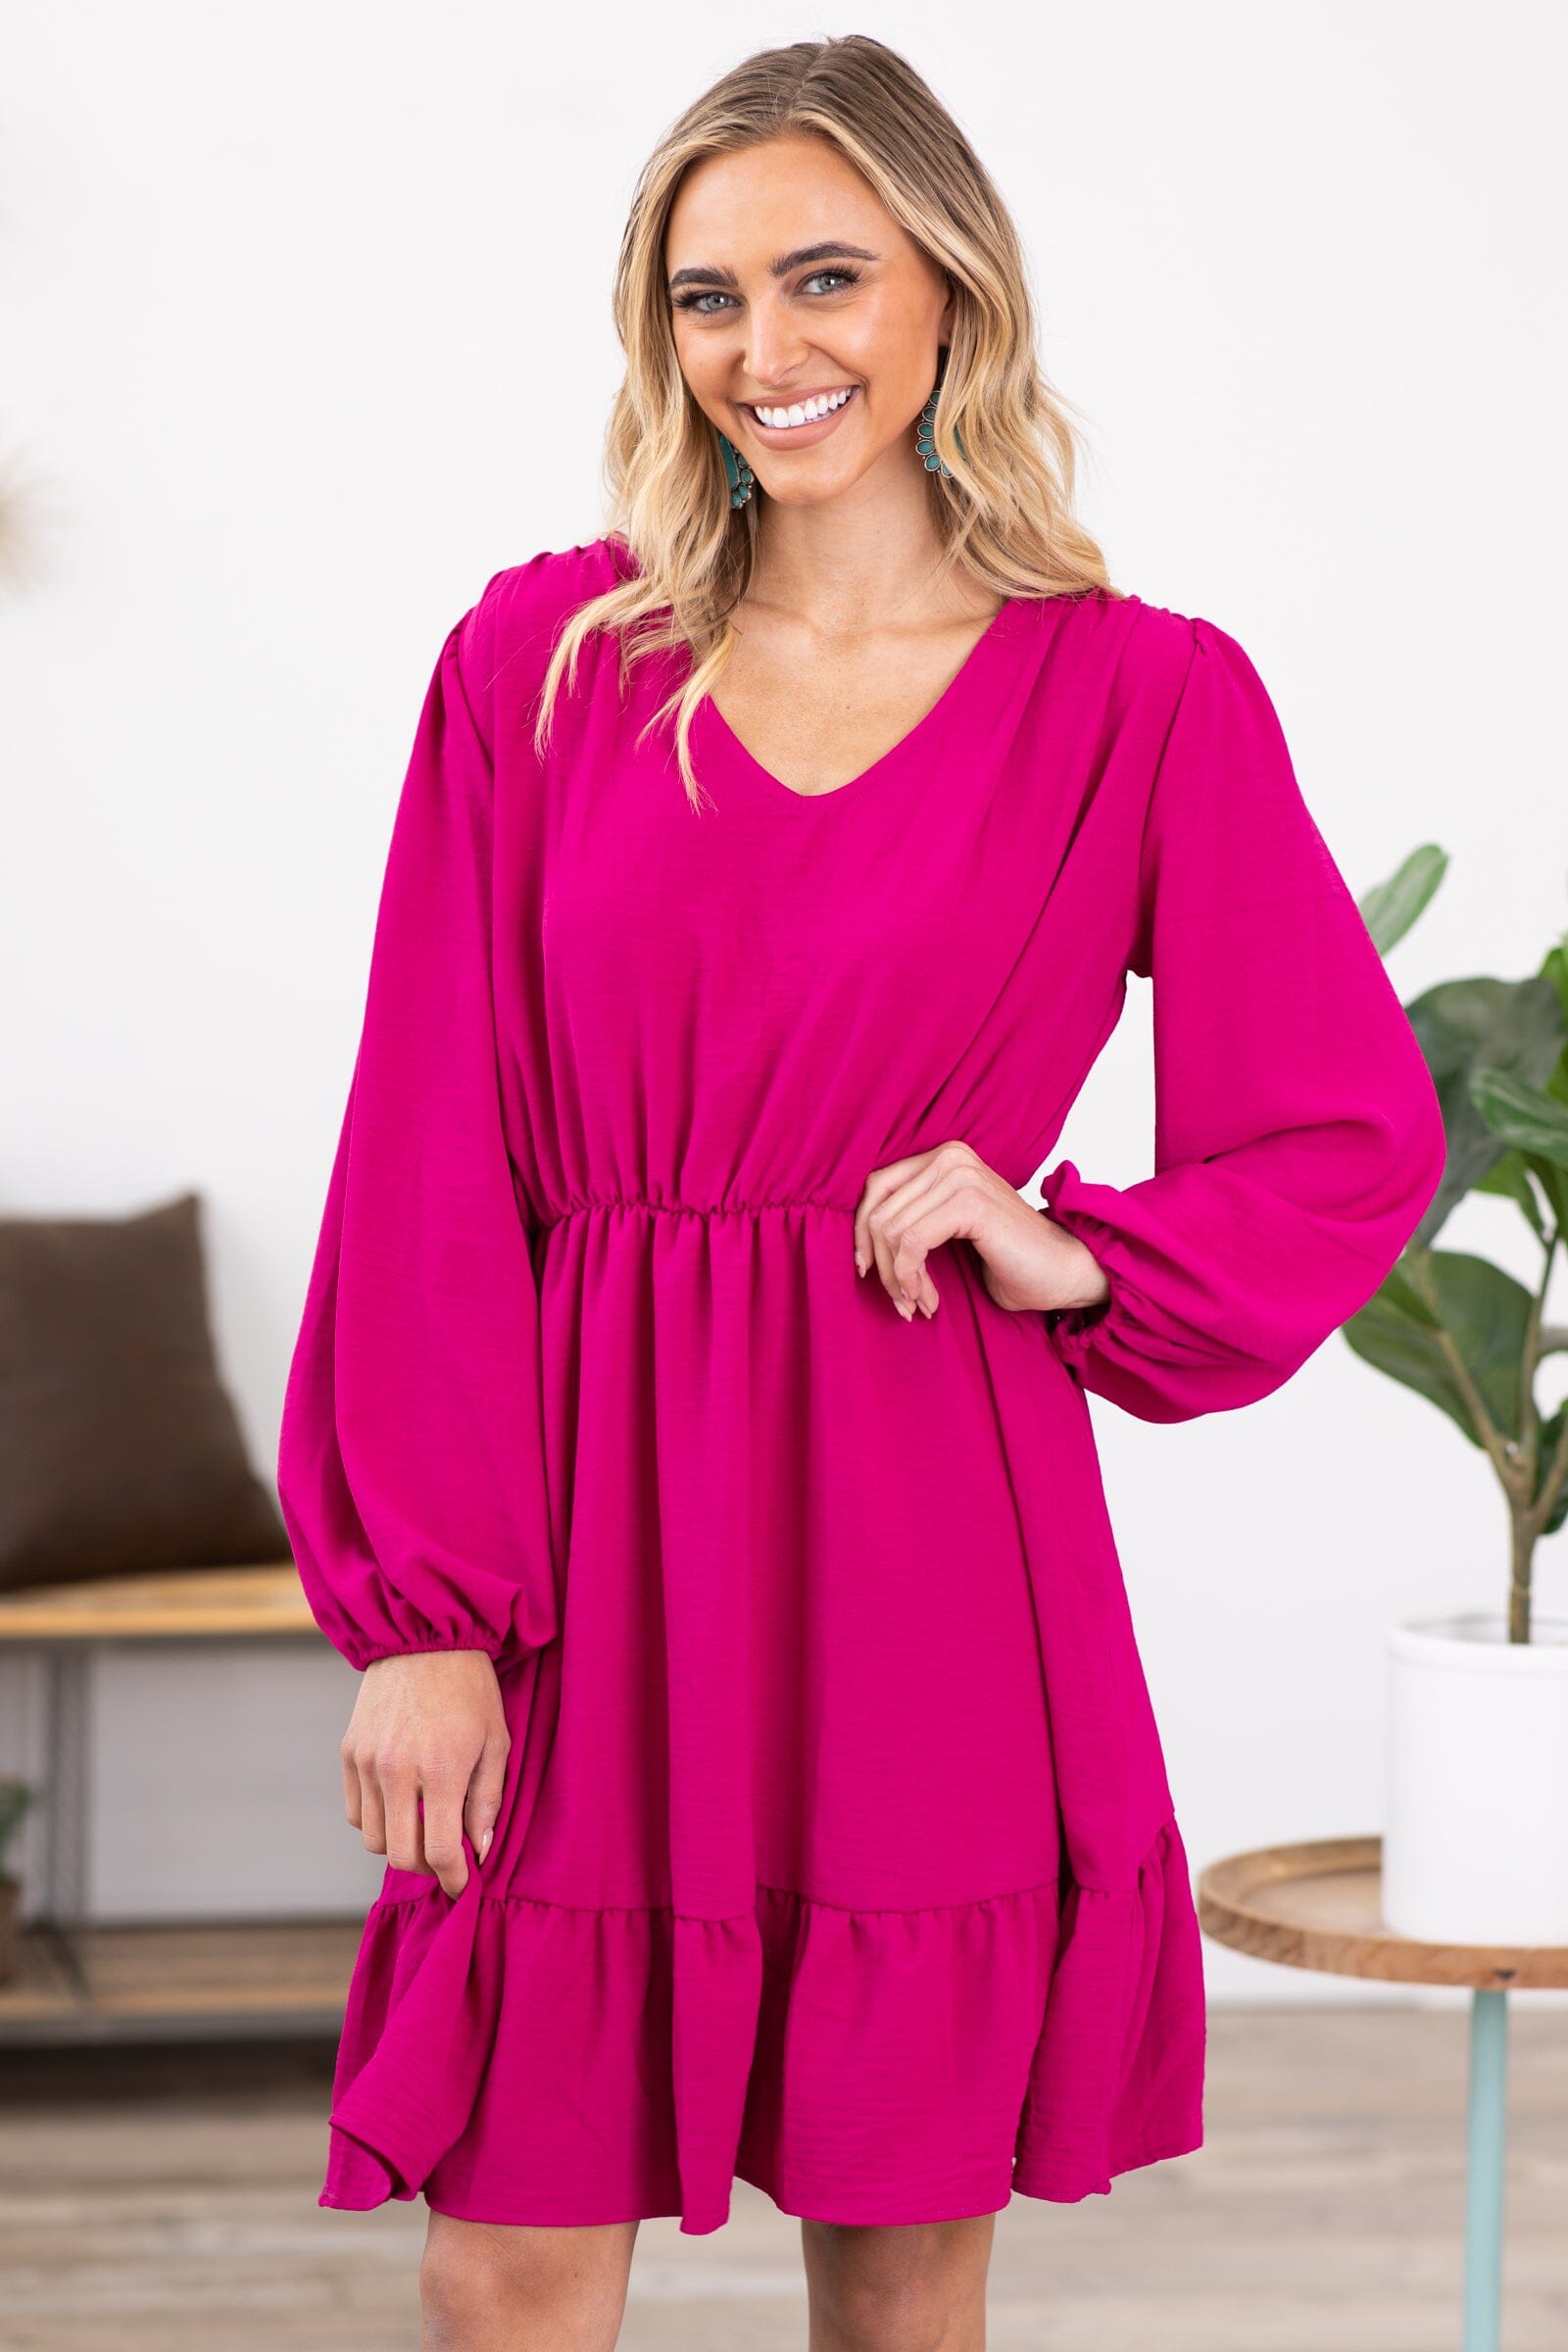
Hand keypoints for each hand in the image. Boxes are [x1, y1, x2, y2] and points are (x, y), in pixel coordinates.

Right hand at [340, 1649, 509, 1898]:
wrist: (422, 1637)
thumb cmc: (471, 1689)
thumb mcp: (496, 1741)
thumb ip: (487, 1800)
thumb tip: (478, 1851)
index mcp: (441, 1768)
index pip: (438, 1851)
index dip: (453, 1878)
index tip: (464, 1885)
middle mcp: (397, 1769)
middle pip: (400, 1855)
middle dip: (427, 1869)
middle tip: (447, 1860)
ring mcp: (367, 1762)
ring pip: (373, 1839)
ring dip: (399, 1845)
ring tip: (423, 1829)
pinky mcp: (348, 1752)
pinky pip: (355, 1812)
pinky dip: (376, 1821)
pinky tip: (400, 1806)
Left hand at [852, 1138, 1110, 1322]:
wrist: (1064, 1273)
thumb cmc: (1008, 1259)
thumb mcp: (947, 1232)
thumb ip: (911, 1221)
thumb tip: (859, 1243)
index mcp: (942, 1156)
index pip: (875, 1188)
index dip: (861, 1233)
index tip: (867, 1271)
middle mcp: (949, 1156)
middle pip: (878, 1211)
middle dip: (881, 1264)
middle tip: (901, 1301)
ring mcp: (960, 1175)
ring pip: (891, 1231)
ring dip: (898, 1279)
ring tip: (917, 1304)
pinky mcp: (969, 1202)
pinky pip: (912, 1244)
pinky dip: (911, 1278)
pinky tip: (928, 1301)